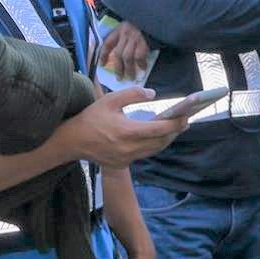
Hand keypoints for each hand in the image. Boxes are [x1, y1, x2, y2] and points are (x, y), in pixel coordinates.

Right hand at [67, 87, 189, 168]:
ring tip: (176, 128)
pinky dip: (153, 145)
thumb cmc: (91, 118)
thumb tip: (153, 94)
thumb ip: (132, 94)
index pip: (159, 129)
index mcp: (127, 131)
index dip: (175, 123)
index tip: (186, 116)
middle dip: (175, 131)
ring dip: (166, 139)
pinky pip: (144, 154)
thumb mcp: (110, 100)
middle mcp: (129, 148)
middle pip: (161, 142)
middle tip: (185, 120)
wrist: (72, 141)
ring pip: (154, 150)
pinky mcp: (123, 164)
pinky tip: (157, 137)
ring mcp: (126, 158)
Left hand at [96, 22, 150, 79]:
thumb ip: (124, 38)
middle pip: (118, 54)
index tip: (102, 65)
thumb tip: (120, 56)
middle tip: (119, 78)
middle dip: (118, 68)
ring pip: (127, 57)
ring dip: (129, 69)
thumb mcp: (130, 26)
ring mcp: (134, 37)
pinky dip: (141, 64)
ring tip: (131, 77)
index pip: (107, 44)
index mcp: (119, 30)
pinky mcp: (144, 41)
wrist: (157, 18)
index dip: (103, 55)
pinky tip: (143, 68)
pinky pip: (139, 56)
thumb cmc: (144, 24)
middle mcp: (125, 33)